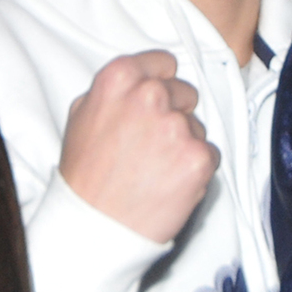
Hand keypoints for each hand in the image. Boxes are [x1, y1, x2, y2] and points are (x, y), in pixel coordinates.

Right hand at [57, 50, 219, 243]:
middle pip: (185, 93)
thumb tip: (140, 80)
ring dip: (183, 144)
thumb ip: (114, 91)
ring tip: (155, 169)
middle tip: (150, 145)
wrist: (94, 229)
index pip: (164, 63)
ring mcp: (177, 126)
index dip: (161, 84)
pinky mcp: (198, 157)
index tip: (155, 103)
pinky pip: (210, 154)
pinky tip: (170, 183)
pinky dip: (195, 169)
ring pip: (197, 126)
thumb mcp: (81, 117)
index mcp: (120, 78)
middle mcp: (150, 95)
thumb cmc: (85, 178)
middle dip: (173, 114)